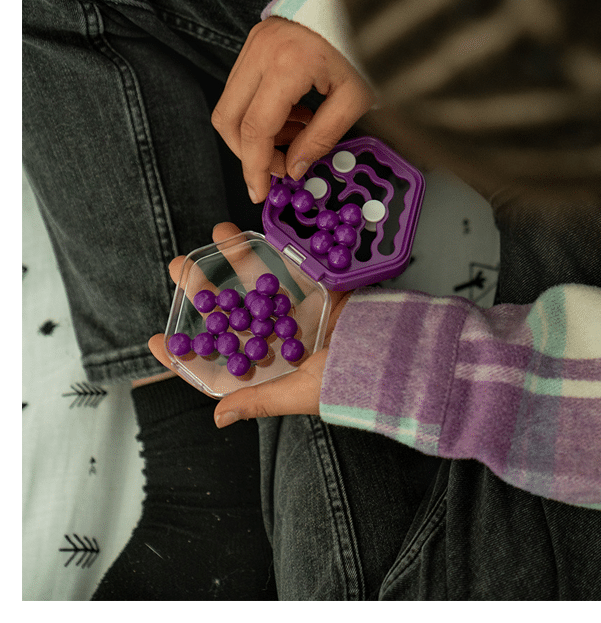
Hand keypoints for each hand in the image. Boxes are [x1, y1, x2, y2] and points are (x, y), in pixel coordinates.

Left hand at [148, 222, 351, 424]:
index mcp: (266, 370)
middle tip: (178, 266)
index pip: (218, 362)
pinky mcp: (313, 291)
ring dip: (231, 261)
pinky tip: (250, 235)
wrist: (389, 353)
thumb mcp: (297, 395)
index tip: (157, 340)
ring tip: (211, 236)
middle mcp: (274, 340)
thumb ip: (257, 400)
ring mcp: (292, 313)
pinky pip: (285, 269)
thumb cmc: (345, 382)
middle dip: (202, 291)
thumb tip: (216, 418)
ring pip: (254, 285)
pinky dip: (269, 252)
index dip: (186, 353)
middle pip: (229, 313)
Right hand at [211, 17, 373, 202]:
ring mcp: (254, 43)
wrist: (365, 0)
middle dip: (249, 154)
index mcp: (288, 64)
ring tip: (298, 137)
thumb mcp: (355, 99)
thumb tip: (296, 168)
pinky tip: (294, 117)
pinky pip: (242, 89)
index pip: (255, 129)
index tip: (260, 192)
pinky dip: (261, 112)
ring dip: (257, 133)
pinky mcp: (255, 41)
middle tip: (281, 168)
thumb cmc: (367, 44)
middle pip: (229, 119)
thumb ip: (322, 138)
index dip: (254, 167)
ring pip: (231, 105)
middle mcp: (261, 51)